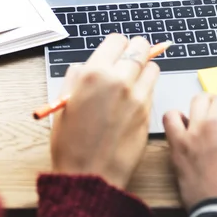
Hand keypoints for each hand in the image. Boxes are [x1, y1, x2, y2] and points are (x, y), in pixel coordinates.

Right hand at [51, 34, 159, 188]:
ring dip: (144, 69)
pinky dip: (147, 88)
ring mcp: (137, 96)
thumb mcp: (63, 104)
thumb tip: (86, 67)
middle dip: (136, 50)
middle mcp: (119, 80)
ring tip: (132, 80)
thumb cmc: (70, 143)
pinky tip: (134, 99)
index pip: (117, 40)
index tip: (115, 52)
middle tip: (129, 59)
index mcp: (94, 74)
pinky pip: (153, 89)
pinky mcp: (149, 111)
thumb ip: (76, 78)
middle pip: (140, 48)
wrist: (90, 176)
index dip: (116, 46)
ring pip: (152, 66)